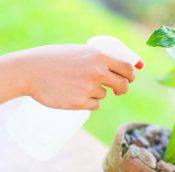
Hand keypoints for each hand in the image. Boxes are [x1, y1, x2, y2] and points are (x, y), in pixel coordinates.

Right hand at [0, 44, 133, 109]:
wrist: (31, 71)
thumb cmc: (56, 59)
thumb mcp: (81, 52)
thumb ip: (100, 59)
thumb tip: (120, 69)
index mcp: (100, 56)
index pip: (127, 68)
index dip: (130, 75)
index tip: (129, 79)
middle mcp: (97, 72)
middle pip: (123, 85)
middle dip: (121, 89)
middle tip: (116, 90)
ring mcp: (88, 88)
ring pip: (104, 95)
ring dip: (96, 92)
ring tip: (76, 84)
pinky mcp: (80, 102)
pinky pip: (94, 105)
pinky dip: (88, 101)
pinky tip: (74, 93)